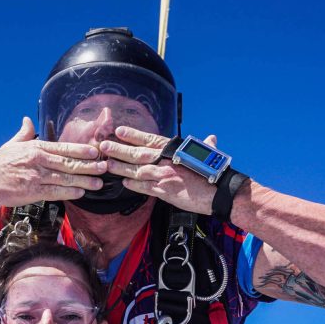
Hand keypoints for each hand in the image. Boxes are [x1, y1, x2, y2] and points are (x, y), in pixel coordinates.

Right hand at [0, 117, 105, 205]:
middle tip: (104, 167)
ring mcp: (36, 176)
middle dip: (88, 165)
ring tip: (98, 183)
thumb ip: (24, 133)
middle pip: (68, 163)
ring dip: (84, 181)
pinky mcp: (32, 192)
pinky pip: (55, 192)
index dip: (80, 150)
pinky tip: (81, 193)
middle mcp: (38, 160)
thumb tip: (28, 120)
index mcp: (36, 148)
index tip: (95, 151)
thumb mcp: (12, 144)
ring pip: (65, 178)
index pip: (63, 148)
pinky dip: (69, 192)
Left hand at [99, 127, 218, 214]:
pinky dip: (132, 184)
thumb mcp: (209, 154)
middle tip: (103, 146)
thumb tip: (211, 138)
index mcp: (175, 149)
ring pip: (136, 170)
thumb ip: (204, 146)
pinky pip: (144, 187)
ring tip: (107, 164)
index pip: (149, 139)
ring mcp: (164, 175)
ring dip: (120, 167)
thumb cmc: (216, 171)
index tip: (119, 131)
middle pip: (137, 153)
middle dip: (119, 149)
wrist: (221, 191)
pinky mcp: (165, 191)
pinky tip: (123, 182)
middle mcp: (166, 160)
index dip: (133, 135)